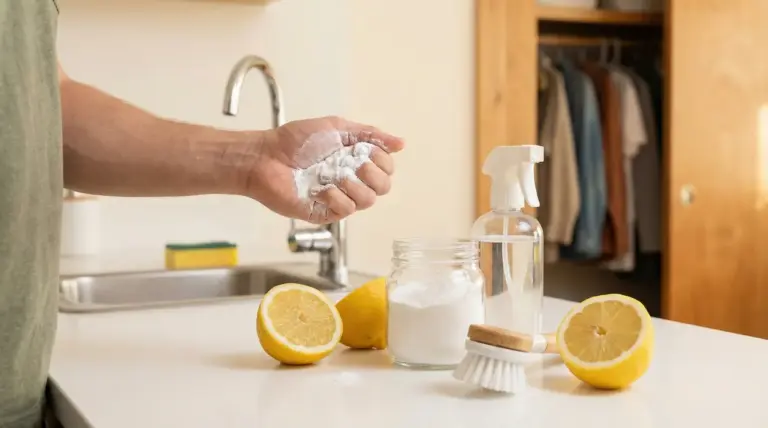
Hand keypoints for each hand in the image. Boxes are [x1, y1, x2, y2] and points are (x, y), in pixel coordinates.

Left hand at [245, 116, 404, 223]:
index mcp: (356, 160)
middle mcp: (351, 180)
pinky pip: (345, 211)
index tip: (367, 151)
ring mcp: (339, 198)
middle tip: (355, 164)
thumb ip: (370, 134)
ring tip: (335, 175)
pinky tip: (320, 188)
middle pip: (383, 187)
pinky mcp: (325, 213)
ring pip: (368, 201)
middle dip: (375, 174)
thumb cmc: (296, 141)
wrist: (266, 157)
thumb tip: (401, 143)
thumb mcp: (337, 127)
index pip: (387, 168)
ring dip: (355, 186)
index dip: (383, 161)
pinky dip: (336, 197)